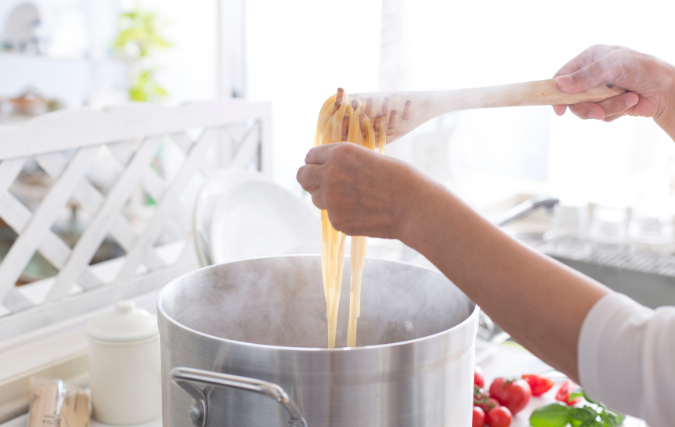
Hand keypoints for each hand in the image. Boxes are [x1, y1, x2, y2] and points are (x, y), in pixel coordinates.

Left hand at [296, 142, 434, 238]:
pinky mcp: (336, 221)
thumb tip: (331, 170)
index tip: (322, 168)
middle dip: (310, 180)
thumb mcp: (370, 159)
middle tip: (323, 185)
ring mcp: (331, 199)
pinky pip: (332, 217)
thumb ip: (347, 163)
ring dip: (327, 199)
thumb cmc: (401, 179)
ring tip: (354, 200)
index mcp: (339, 153)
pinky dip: (343, 216)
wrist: (414, 207)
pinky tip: (364, 213)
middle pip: (302, 176)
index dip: (317, 163)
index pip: (310, 156)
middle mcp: (329, 174)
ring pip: (315, 199)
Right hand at [553, 45, 674, 133]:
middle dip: (587, 106)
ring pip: (587, 109)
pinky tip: (630, 102)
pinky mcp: (607, 105)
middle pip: (572, 98)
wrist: (667, 89)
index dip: (557, 92)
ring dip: (608, 107)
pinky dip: (615, 111)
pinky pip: (601, 115)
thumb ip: (586, 75)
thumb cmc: (643, 69)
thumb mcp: (612, 66)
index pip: (563, 76)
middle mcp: (592, 75)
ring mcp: (599, 91)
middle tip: (598, 111)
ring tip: (627, 98)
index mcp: (590, 58)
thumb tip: (559, 84)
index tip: (559, 109)